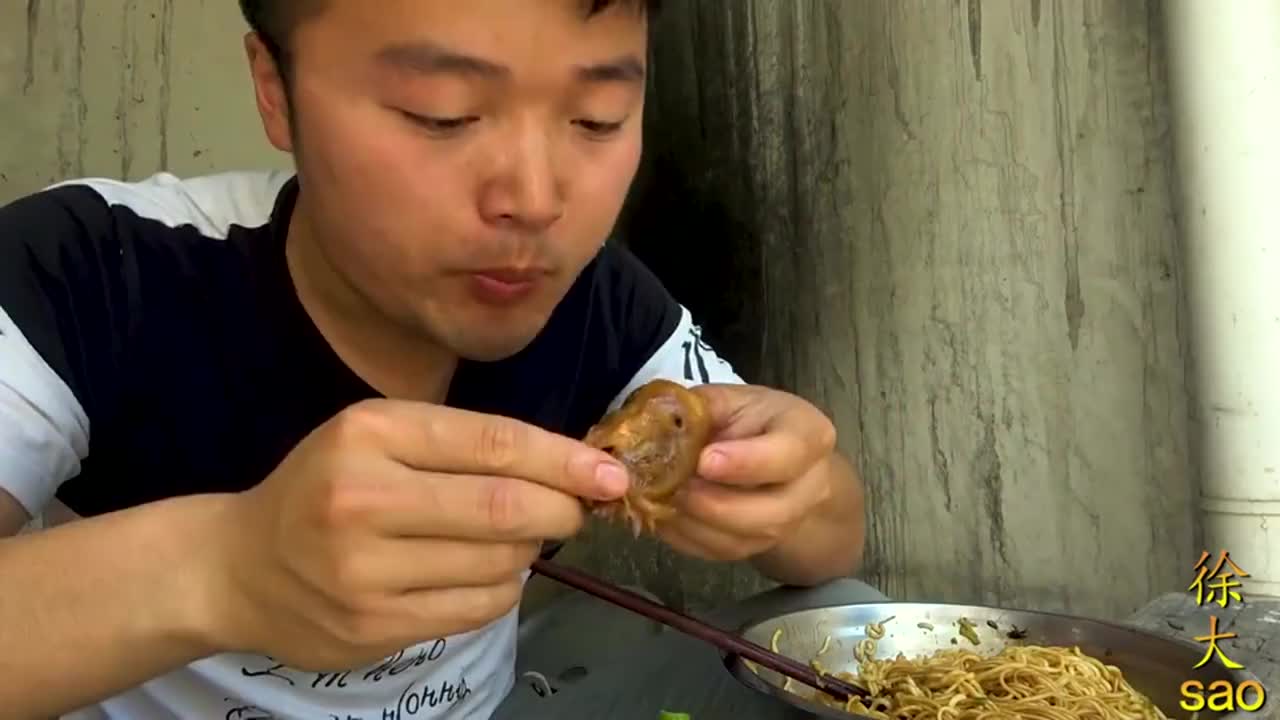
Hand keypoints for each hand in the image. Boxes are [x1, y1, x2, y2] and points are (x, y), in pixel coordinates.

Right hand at [210, 398, 627, 670]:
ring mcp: (365, 571)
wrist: (238, 566)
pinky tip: (484, 572)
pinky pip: (476, 610)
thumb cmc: (323, 487)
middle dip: (560, 511)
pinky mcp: (373, 626)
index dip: (564, 460)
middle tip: (578, 511)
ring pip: (497, 564)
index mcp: (370, 433)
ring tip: (511, 538)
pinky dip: (501, 589)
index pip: (493, 444)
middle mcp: (364, 499)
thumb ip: (461, 445)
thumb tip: (567, 469)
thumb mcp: (378, 438)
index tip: (610, 473)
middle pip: (503, 509)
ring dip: (526, 552)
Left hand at [655, 384, 836, 562]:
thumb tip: (660, 421)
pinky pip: (720, 551)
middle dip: (714, 505)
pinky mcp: (757, 545)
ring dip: (694, 524)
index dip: (745, 462)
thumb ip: (704, 406)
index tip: (704, 461)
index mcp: (808, 435)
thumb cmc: (751, 419)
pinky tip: (663, 514)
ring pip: (743, 540)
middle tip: (675, 486)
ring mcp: (787, 523)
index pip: (787, 454)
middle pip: (771, 514)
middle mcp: (809, 486)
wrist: (771, 456)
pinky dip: (685, 537)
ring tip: (660, 498)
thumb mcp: (734, 398)